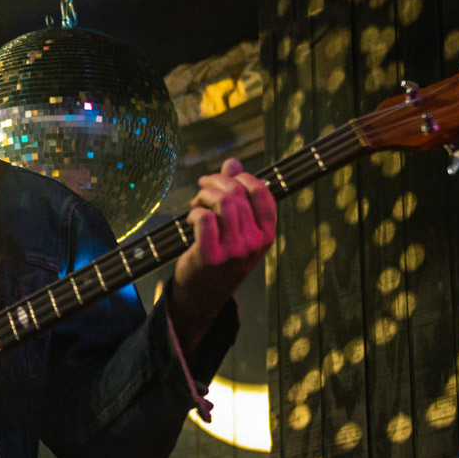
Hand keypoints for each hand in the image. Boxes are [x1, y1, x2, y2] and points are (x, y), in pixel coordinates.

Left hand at [164, 158, 276, 348]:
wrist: (203, 295)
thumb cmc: (221, 257)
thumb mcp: (238, 229)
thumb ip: (238, 195)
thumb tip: (232, 163)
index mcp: (267, 234)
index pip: (262, 193)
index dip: (243, 177)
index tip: (226, 176)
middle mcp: (254, 243)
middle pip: (237, 194)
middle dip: (215, 183)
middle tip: (202, 186)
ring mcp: (234, 251)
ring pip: (222, 203)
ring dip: (203, 195)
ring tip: (196, 202)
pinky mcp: (211, 256)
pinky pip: (204, 218)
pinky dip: (195, 212)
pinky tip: (191, 218)